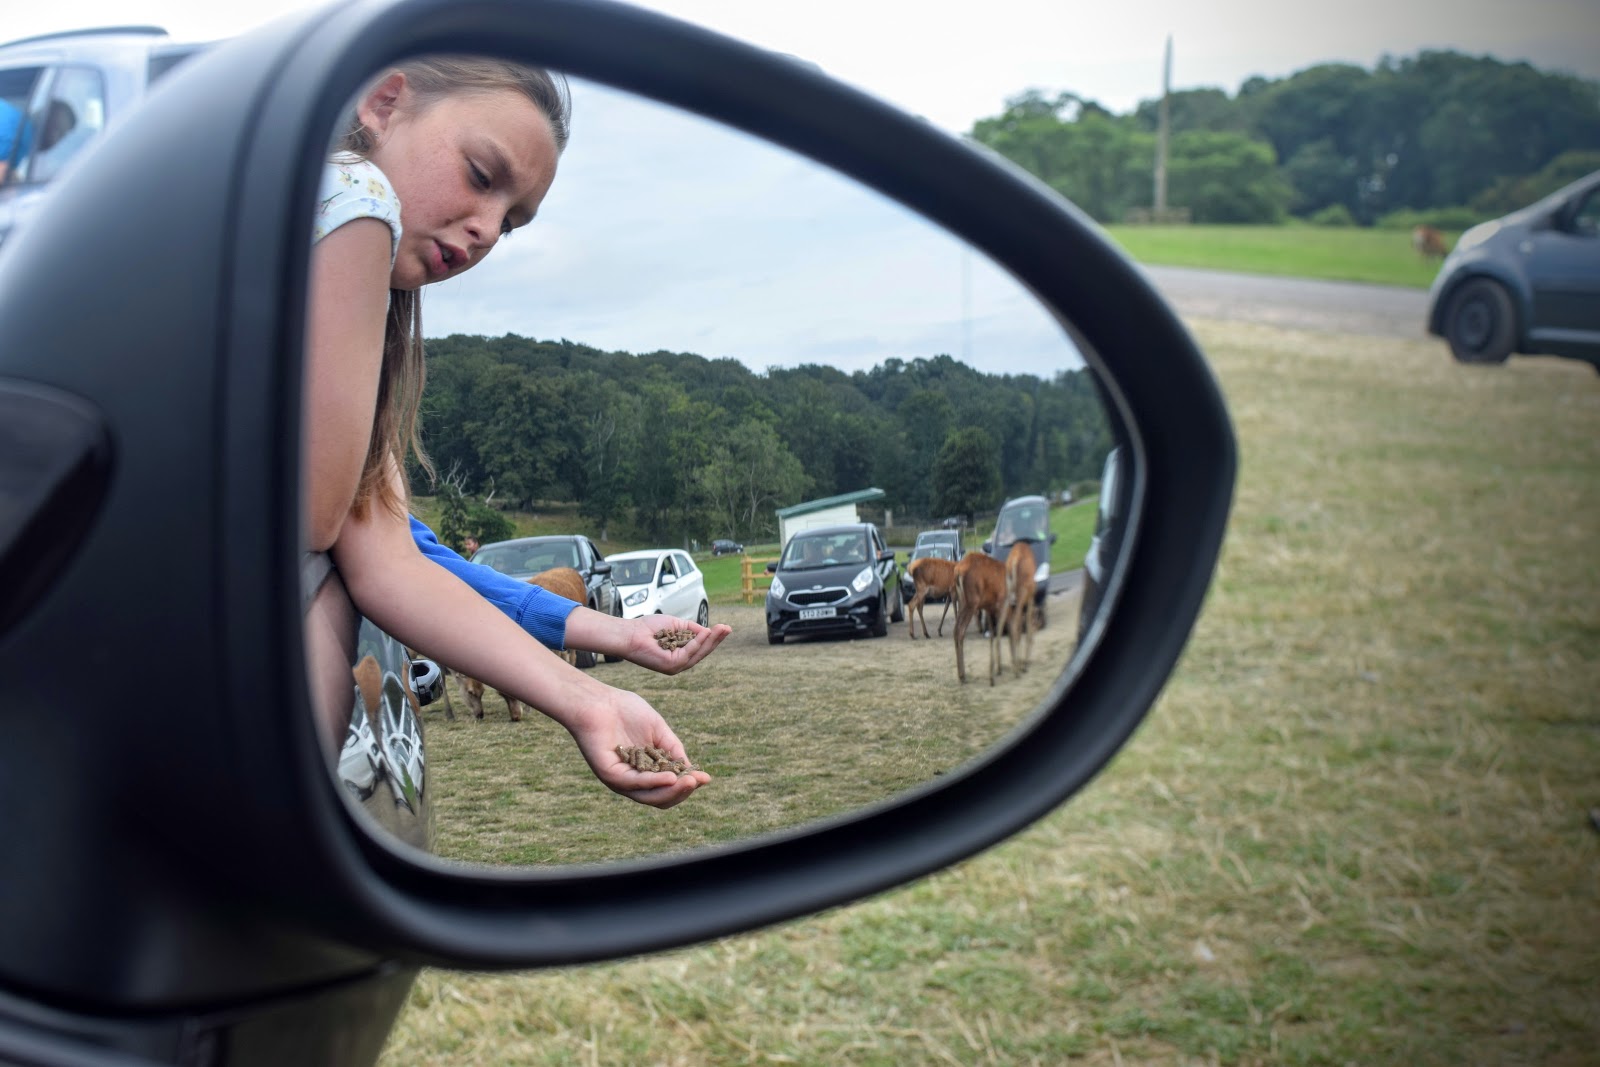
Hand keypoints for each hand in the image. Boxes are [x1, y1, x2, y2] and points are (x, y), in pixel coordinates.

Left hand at [563, 607, 731, 675]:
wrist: (629, 633)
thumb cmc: (647, 628)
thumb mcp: (675, 625)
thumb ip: (691, 629)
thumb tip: (708, 630)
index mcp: (680, 655)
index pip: (701, 648)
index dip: (713, 638)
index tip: (725, 628)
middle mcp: (679, 663)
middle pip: (703, 652)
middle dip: (716, 640)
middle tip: (728, 628)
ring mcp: (675, 667)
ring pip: (698, 654)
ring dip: (711, 641)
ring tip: (722, 629)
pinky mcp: (670, 666)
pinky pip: (688, 653)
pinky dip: (698, 642)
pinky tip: (706, 633)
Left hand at [565, 689, 710, 808]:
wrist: (598, 700)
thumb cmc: (626, 711)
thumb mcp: (659, 731)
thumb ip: (672, 750)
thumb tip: (689, 769)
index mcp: (645, 770)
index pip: (669, 786)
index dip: (688, 784)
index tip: (706, 778)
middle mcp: (633, 779)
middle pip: (661, 798)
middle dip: (682, 791)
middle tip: (698, 781)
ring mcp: (620, 779)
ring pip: (649, 796)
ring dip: (672, 791)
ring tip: (689, 782)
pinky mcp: (609, 775)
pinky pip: (635, 784)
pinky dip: (654, 782)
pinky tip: (670, 777)